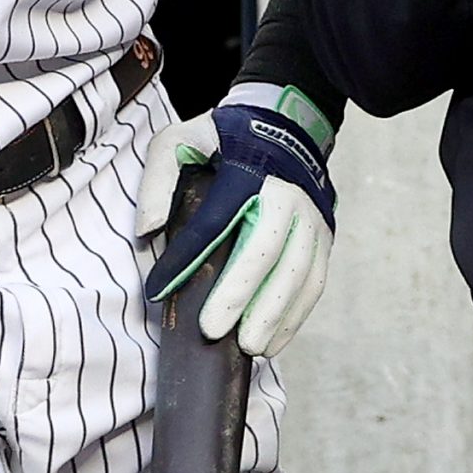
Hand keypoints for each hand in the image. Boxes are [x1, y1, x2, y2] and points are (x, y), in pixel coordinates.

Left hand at [134, 88, 336, 355]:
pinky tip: (272, 342)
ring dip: (274, 313)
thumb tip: (147, 230)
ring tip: (249, 348)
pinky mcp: (325, 237)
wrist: (286, 124)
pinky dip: (295, 315)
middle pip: (266, 250)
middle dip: (240, 294)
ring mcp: (311, 217)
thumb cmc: (224, 140)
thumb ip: (159, 180)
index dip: (186, 257)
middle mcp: (286, 195)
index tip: (157, 290)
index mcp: (247, 171)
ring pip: (298, 272)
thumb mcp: (180, 141)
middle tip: (212, 331)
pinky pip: (314, 282)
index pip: (214, 221)